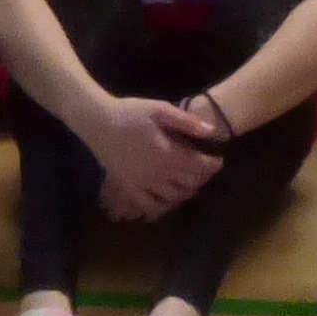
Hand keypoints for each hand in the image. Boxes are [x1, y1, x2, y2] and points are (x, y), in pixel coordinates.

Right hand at [86, 90, 225, 222]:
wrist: (97, 121)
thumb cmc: (130, 112)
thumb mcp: (160, 109)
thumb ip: (186, 122)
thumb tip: (211, 132)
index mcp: (166, 153)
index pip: (198, 166)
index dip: (212, 165)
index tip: (218, 160)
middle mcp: (157, 173)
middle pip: (188, 183)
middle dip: (202, 178)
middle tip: (205, 169)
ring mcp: (142, 183)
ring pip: (172, 196)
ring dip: (186, 191)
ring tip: (190, 182)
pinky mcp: (129, 187)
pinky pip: (148, 205)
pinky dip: (161, 206)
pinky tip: (167, 200)